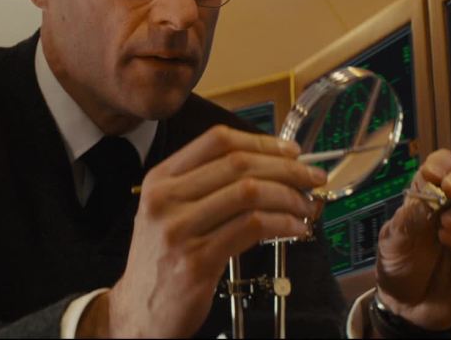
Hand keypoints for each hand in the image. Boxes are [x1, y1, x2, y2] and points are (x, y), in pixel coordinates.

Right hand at [78, 125, 324, 337]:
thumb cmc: (163, 258)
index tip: (291, 151)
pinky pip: (252, 228)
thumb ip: (206, 186)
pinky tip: (295, 228)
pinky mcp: (197, 261)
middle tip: (312, 177)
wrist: (138, 310)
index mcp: (160, 179)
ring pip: (249, 193)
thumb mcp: (169, 211)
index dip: (262, 142)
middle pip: (239, 165)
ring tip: (307, 206)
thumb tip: (269, 165)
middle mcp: (166, 199)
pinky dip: (282, 224)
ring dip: (289, 197)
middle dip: (286, 168)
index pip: (217, 141)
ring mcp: (179, 230)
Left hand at [374, 149, 450, 329]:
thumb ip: (407, 220)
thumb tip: (424, 198)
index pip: (443, 163)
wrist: (407, 304)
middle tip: (450, 190)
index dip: (442, 163)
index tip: (432, 173)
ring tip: (446, 226)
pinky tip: (450, 242)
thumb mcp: (392, 241)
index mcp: (428, 193)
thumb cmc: (399, 265)